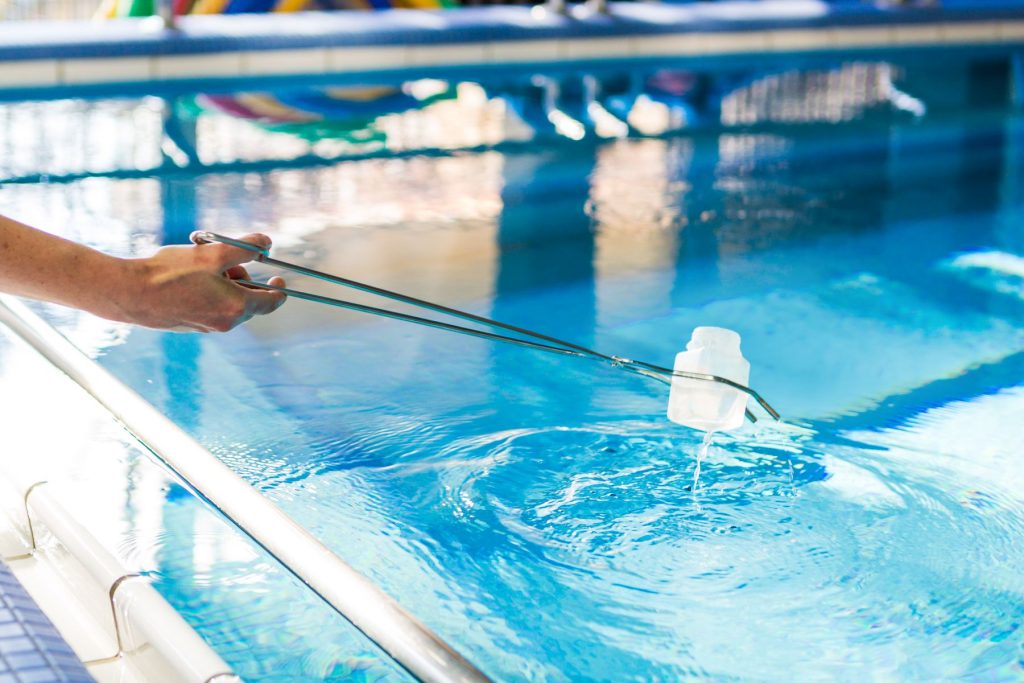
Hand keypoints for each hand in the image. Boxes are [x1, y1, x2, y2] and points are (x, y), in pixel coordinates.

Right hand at [121, 233, 286, 331]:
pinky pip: (211, 307)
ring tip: (200, 266)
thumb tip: (266, 242)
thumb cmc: (171, 273)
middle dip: (242, 278)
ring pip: (228, 302)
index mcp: (236, 307)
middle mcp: (225, 322)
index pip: (271, 302)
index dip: (278, 289)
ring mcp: (207, 327)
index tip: (279, 277)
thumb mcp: (212, 253)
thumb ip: (244, 247)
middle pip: (248, 300)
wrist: (130, 293)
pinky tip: (187, 278)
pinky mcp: (191, 326)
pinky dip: (209, 291)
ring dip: (223, 282)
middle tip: (225, 260)